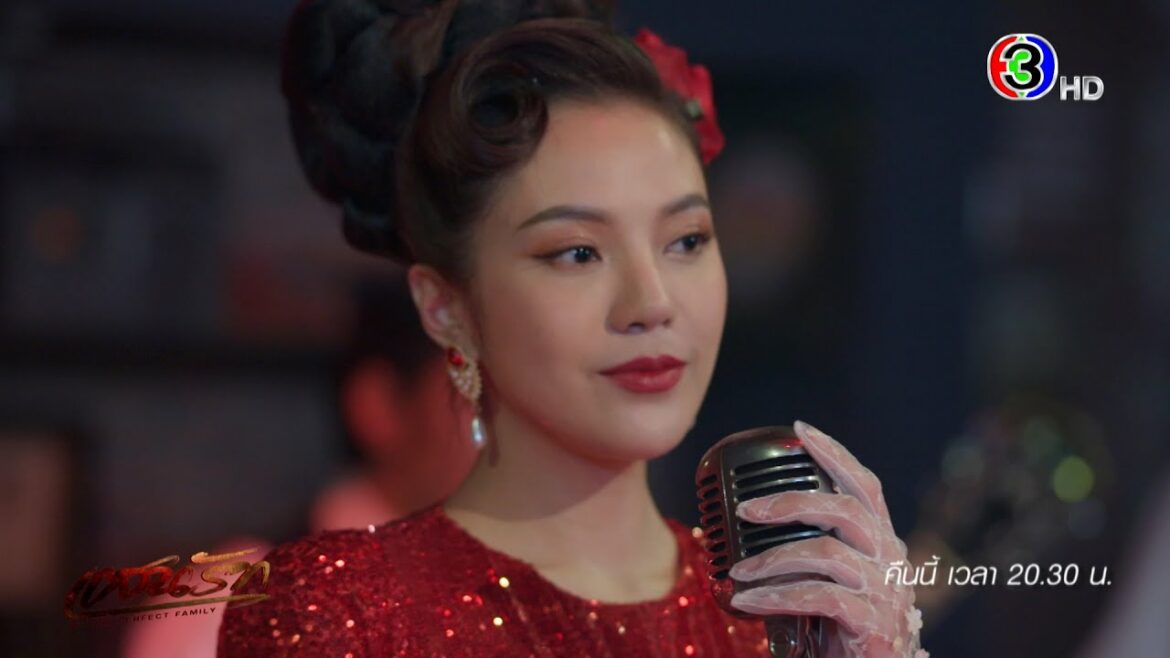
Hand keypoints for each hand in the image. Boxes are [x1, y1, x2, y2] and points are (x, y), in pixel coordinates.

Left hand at [728, 420, 927, 657]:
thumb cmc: (847, 628)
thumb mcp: (836, 581)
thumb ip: (817, 549)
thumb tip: (761, 518)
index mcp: (882, 542)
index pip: (865, 485)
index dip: (835, 454)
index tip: (801, 429)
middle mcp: (890, 560)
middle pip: (844, 510)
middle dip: (790, 502)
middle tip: (746, 509)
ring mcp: (884, 592)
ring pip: (824, 553)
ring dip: (771, 559)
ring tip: (738, 572)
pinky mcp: (870, 623)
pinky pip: (817, 597)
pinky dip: (774, 596)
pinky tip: (746, 601)